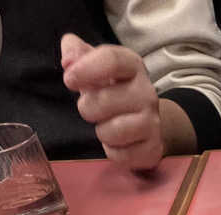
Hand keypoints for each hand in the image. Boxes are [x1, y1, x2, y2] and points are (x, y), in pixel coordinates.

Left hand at [61, 33, 163, 170]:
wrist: (147, 123)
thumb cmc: (115, 91)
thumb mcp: (97, 66)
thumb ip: (77, 54)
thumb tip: (67, 59)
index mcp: (132, 66)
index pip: (111, 60)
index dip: (85, 69)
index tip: (69, 79)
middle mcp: (147, 92)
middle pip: (104, 100)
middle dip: (87, 108)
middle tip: (90, 109)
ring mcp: (152, 122)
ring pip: (112, 131)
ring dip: (101, 131)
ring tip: (106, 125)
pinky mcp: (152, 148)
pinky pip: (120, 154)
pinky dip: (112, 151)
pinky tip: (117, 143)